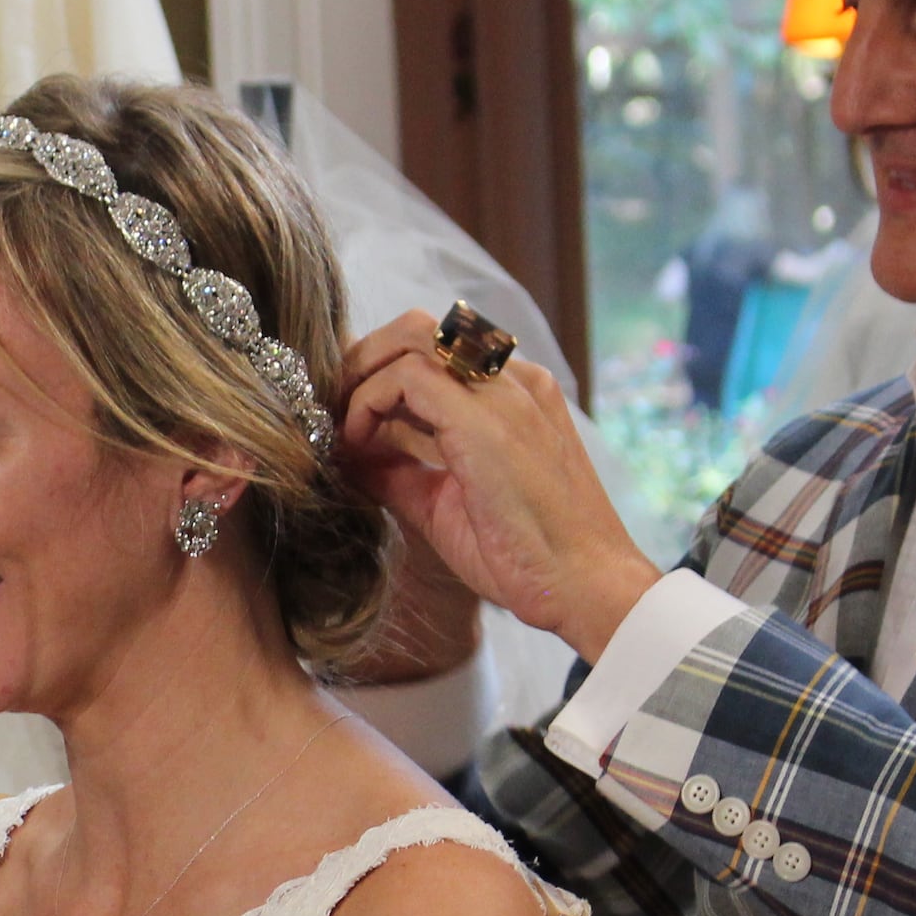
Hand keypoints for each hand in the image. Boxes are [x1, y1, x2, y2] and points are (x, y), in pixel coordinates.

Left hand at [337, 310, 661, 657]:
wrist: (583, 587)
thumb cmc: (526, 555)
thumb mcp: (445, 502)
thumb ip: (397, 470)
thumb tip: (345, 455)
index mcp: (513, 394)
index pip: (433, 351)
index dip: (376, 374)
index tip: (346, 420)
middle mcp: (512, 381)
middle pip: (417, 328)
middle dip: (361, 362)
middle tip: (331, 411)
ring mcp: (504, 394)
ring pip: (411, 337)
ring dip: (360, 377)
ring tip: (343, 432)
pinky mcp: (485, 420)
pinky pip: (406, 377)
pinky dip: (368, 405)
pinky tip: (360, 447)